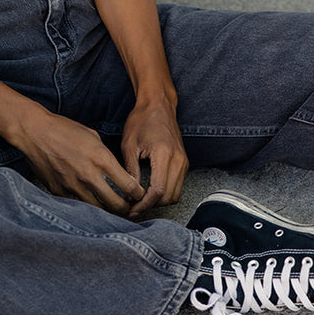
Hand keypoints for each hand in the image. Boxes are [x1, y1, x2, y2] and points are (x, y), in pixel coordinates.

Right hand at [16, 109, 145, 215]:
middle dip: (126, 209)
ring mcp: (73, 186)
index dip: (138, 194)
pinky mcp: (59, 192)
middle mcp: (89, 175)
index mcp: (101, 159)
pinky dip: (86, 205)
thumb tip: (117, 173)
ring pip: (98, 210)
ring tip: (111, 208)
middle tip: (128, 208)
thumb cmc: (64, 130)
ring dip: (107, 210)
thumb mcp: (93, 137)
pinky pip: (78, 205)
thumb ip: (106, 157)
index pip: (129, 186)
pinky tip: (89, 202)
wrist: (35, 132)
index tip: (138, 195)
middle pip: (116, 205)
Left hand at [121, 94, 188, 216]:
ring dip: (159, 201)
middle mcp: (178, 160)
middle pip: (169, 197)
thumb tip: (129, 194)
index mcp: (164, 154)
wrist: (158, 105)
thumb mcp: (129, 145)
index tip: (132, 209)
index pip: (158, 191)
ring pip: (175, 194)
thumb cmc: (141, 120)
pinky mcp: (184, 162)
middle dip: (151, 205)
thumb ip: (131, 171)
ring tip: (140, 200)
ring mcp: (184, 162)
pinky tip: (150, 191)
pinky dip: (165, 193)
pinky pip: (177, 185)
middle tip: (133, 207)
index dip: (144, 204)